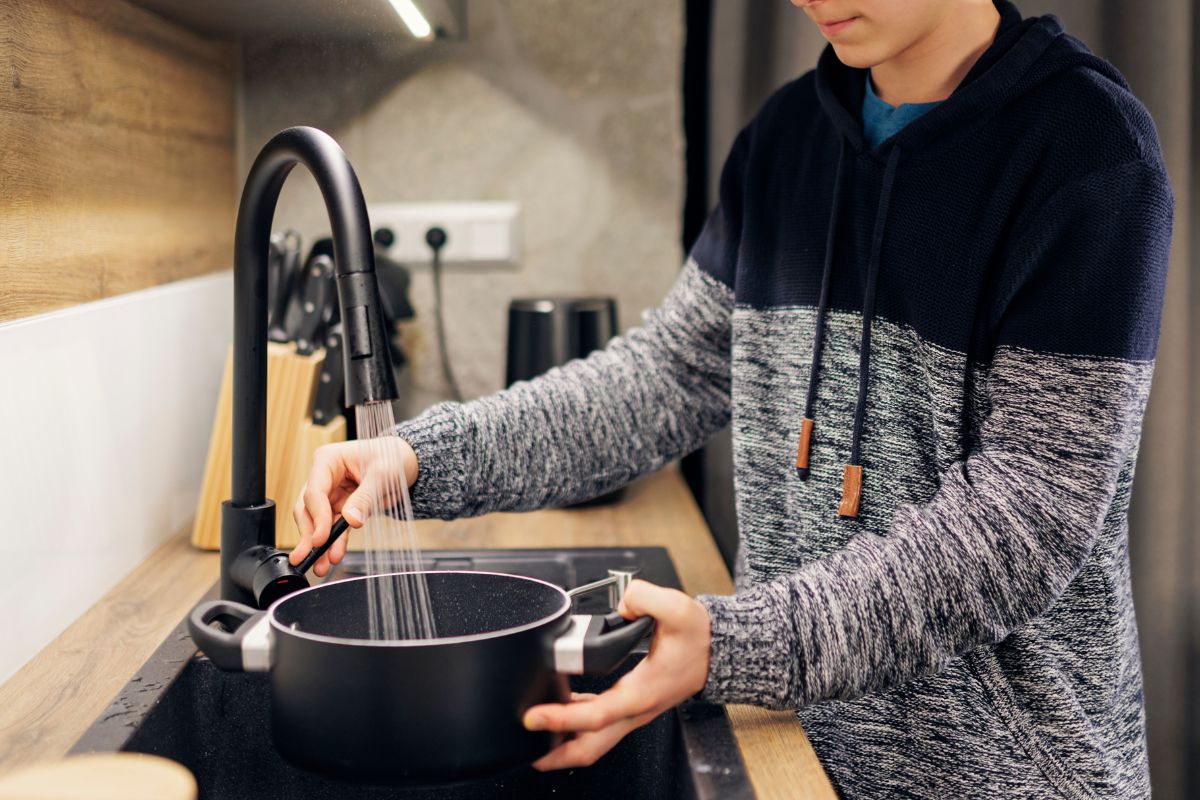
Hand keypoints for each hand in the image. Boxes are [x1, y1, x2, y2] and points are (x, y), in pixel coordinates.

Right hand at [288, 437, 417, 576]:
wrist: (405, 462)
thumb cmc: (391, 457)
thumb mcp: (383, 474)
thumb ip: (365, 497)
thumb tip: (350, 519)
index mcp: (327, 460)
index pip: (314, 492)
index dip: (316, 517)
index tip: (320, 539)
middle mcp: (324, 477)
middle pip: (308, 509)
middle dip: (309, 534)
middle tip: (308, 556)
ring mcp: (331, 494)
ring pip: (317, 522)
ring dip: (319, 545)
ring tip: (320, 566)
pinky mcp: (340, 508)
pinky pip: (334, 528)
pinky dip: (334, 543)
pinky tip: (333, 557)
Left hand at [522, 580, 711, 770]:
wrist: (716, 651)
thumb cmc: (698, 638)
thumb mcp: (678, 609)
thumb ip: (646, 598)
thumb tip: (623, 602)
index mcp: (642, 693)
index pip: (596, 716)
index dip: (562, 719)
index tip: (534, 716)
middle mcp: (634, 710)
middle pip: (589, 747)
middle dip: (555, 754)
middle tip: (525, 749)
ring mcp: (632, 712)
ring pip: (592, 741)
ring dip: (562, 742)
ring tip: (533, 736)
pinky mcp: (630, 706)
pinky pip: (597, 724)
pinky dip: (575, 725)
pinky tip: (561, 711)